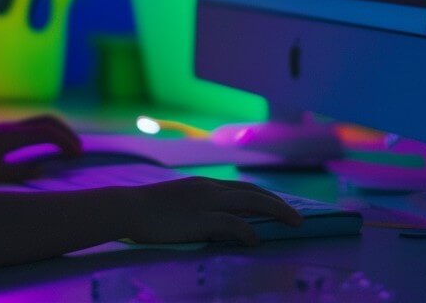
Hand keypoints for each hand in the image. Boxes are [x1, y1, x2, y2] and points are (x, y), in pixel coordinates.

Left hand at [0, 114, 82, 182]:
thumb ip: (19, 171)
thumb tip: (43, 169)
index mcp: (12, 136)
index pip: (47, 132)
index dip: (66, 141)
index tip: (79, 154)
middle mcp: (12, 127)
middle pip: (48, 120)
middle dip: (67, 133)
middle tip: (79, 151)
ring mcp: (6, 127)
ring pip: (40, 121)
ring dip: (58, 131)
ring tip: (68, 149)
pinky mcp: (1, 132)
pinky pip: (31, 127)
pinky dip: (47, 133)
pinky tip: (46, 148)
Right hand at [122, 177, 301, 245]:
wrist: (127, 208)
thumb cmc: (147, 210)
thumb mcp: (180, 202)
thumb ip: (200, 207)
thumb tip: (220, 224)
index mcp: (206, 184)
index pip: (245, 188)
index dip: (267, 197)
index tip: (282, 207)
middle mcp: (211, 189)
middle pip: (255, 193)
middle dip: (280, 205)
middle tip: (298, 218)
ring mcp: (207, 202)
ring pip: (252, 203)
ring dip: (277, 212)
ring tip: (294, 224)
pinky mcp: (200, 219)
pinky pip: (233, 223)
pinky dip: (249, 231)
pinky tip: (257, 240)